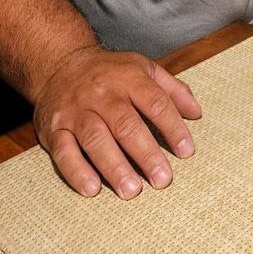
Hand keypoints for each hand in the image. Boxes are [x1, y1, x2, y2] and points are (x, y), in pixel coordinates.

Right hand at [33, 45, 201, 199]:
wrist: (61, 63)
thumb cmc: (110, 71)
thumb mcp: (144, 68)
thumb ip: (172, 90)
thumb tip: (196, 113)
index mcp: (129, 78)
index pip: (156, 103)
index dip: (173, 127)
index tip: (187, 151)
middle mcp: (103, 94)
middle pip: (126, 125)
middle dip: (146, 154)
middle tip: (162, 179)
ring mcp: (77, 112)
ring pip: (96, 139)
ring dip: (115, 167)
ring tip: (132, 190)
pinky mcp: (54, 129)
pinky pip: (64, 152)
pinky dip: (77, 172)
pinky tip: (92, 188)